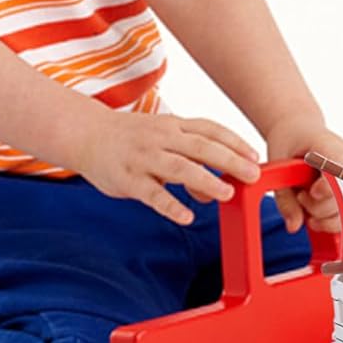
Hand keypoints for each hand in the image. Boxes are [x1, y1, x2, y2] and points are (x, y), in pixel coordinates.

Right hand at [77, 108, 260, 225]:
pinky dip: (171, 205)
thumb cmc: (132, 138)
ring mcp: (145, 158)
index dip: (234, 141)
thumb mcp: (163, 141)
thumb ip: (191, 162)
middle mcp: (162, 138)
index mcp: (173, 126)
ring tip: (227, 193)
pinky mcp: (128, 179)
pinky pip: (152, 194)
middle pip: (202, 147)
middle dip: (230, 160)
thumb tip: (216, 191)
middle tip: (253, 174)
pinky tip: (187, 217)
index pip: (210, 129)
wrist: (87, 134)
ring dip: (206, 180)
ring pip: (180, 168)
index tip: (255, 155)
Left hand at [266, 123, 342, 234]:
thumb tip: (294, 227)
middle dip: (322, 209)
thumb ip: (285, 197)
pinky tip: (316, 217)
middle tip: (301, 196)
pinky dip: (333, 222)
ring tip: (306, 206)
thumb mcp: (278, 162)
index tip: (313, 192)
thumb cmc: (290, 138)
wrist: (299, 126)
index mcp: (334, 149)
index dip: (332, 188)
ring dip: (327, 219)